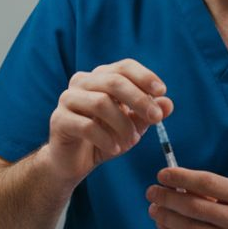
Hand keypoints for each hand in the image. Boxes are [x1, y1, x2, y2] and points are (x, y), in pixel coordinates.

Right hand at [36, 59, 172, 185]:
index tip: (162, 91)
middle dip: (139, 99)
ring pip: (100, 102)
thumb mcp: (132, 126)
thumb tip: (168, 103)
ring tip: (132, 140)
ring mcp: (67, 99)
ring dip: (122, 123)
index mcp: (100, 77)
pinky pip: (87, 126)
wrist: (74, 162)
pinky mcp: (59, 120)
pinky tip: (115, 148)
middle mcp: (81, 82)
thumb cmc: (104, 138)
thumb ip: (148, 114)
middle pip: (113, 82)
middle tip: (156, 118)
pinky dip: (106, 139)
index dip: (144, 76)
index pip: (123, 67)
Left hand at [147, 168, 227, 228]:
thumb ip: (216, 192)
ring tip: (154, 209)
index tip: (163, 175)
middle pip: (194, 207)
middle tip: (151, 192)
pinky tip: (164, 227)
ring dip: (166, 217)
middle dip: (167, 198)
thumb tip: (178, 185)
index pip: (207, 183)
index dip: (181, 177)